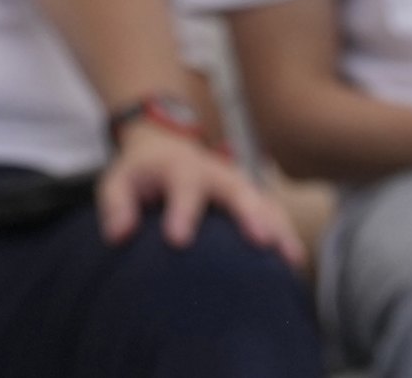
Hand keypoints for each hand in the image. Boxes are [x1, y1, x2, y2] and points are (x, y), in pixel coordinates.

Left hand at [96, 118, 307, 263]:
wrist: (166, 147)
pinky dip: (286, 235)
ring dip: (279, 227)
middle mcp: (215, 173)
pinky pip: (274, 214)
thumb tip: (119, 234)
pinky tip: (294, 265)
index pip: (183, 186)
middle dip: (249, 213)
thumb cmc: (141, 174)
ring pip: (264, 202)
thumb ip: (116, 204)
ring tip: (291, 258)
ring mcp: (237, 185)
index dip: (182, 211)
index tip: (178, 240)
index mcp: (180, 168)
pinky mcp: (252, 199)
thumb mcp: (117, 181)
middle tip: (260, 240)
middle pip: (236, 190)